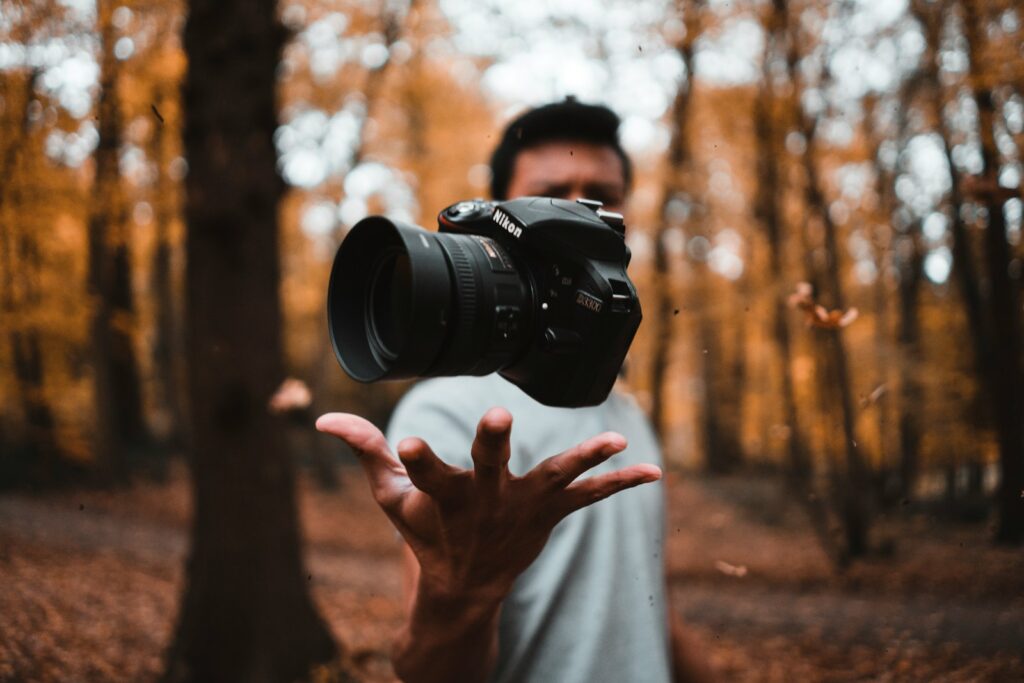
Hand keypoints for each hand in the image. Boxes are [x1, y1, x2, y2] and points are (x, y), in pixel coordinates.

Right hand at [316, 407, 661, 601]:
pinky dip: (619, 485)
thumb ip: (364, 452)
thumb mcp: (391, 498)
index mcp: (441, 498)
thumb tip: (322, 420)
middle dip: (492, 445)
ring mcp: (521, 511)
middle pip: (488, 471)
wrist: (464, 589)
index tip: (406, 442)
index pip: (422, 475)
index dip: (415, 460)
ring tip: (614, 441)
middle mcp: (484, 504)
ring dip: (582, 460)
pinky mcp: (549, 516)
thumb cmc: (425, 534)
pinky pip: (589, 499)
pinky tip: (655, 472)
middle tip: (499, 419)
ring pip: (553, 481)